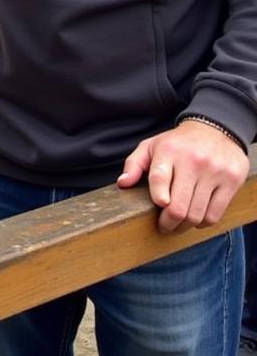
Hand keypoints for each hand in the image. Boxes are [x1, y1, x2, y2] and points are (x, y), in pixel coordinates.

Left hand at [117, 120, 249, 232]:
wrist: (214, 129)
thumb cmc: (177, 143)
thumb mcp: (150, 146)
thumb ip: (134, 164)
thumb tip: (122, 184)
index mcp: (168, 151)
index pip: (159, 177)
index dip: (158, 196)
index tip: (159, 205)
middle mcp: (192, 161)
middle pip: (179, 205)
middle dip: (168, 223)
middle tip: (164, 226)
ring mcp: (214, 171)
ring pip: (197, 214)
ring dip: (185, 226)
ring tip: (178, 225)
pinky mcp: (232, 181)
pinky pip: (215, 214)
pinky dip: (203, 223)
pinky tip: (196, 218)